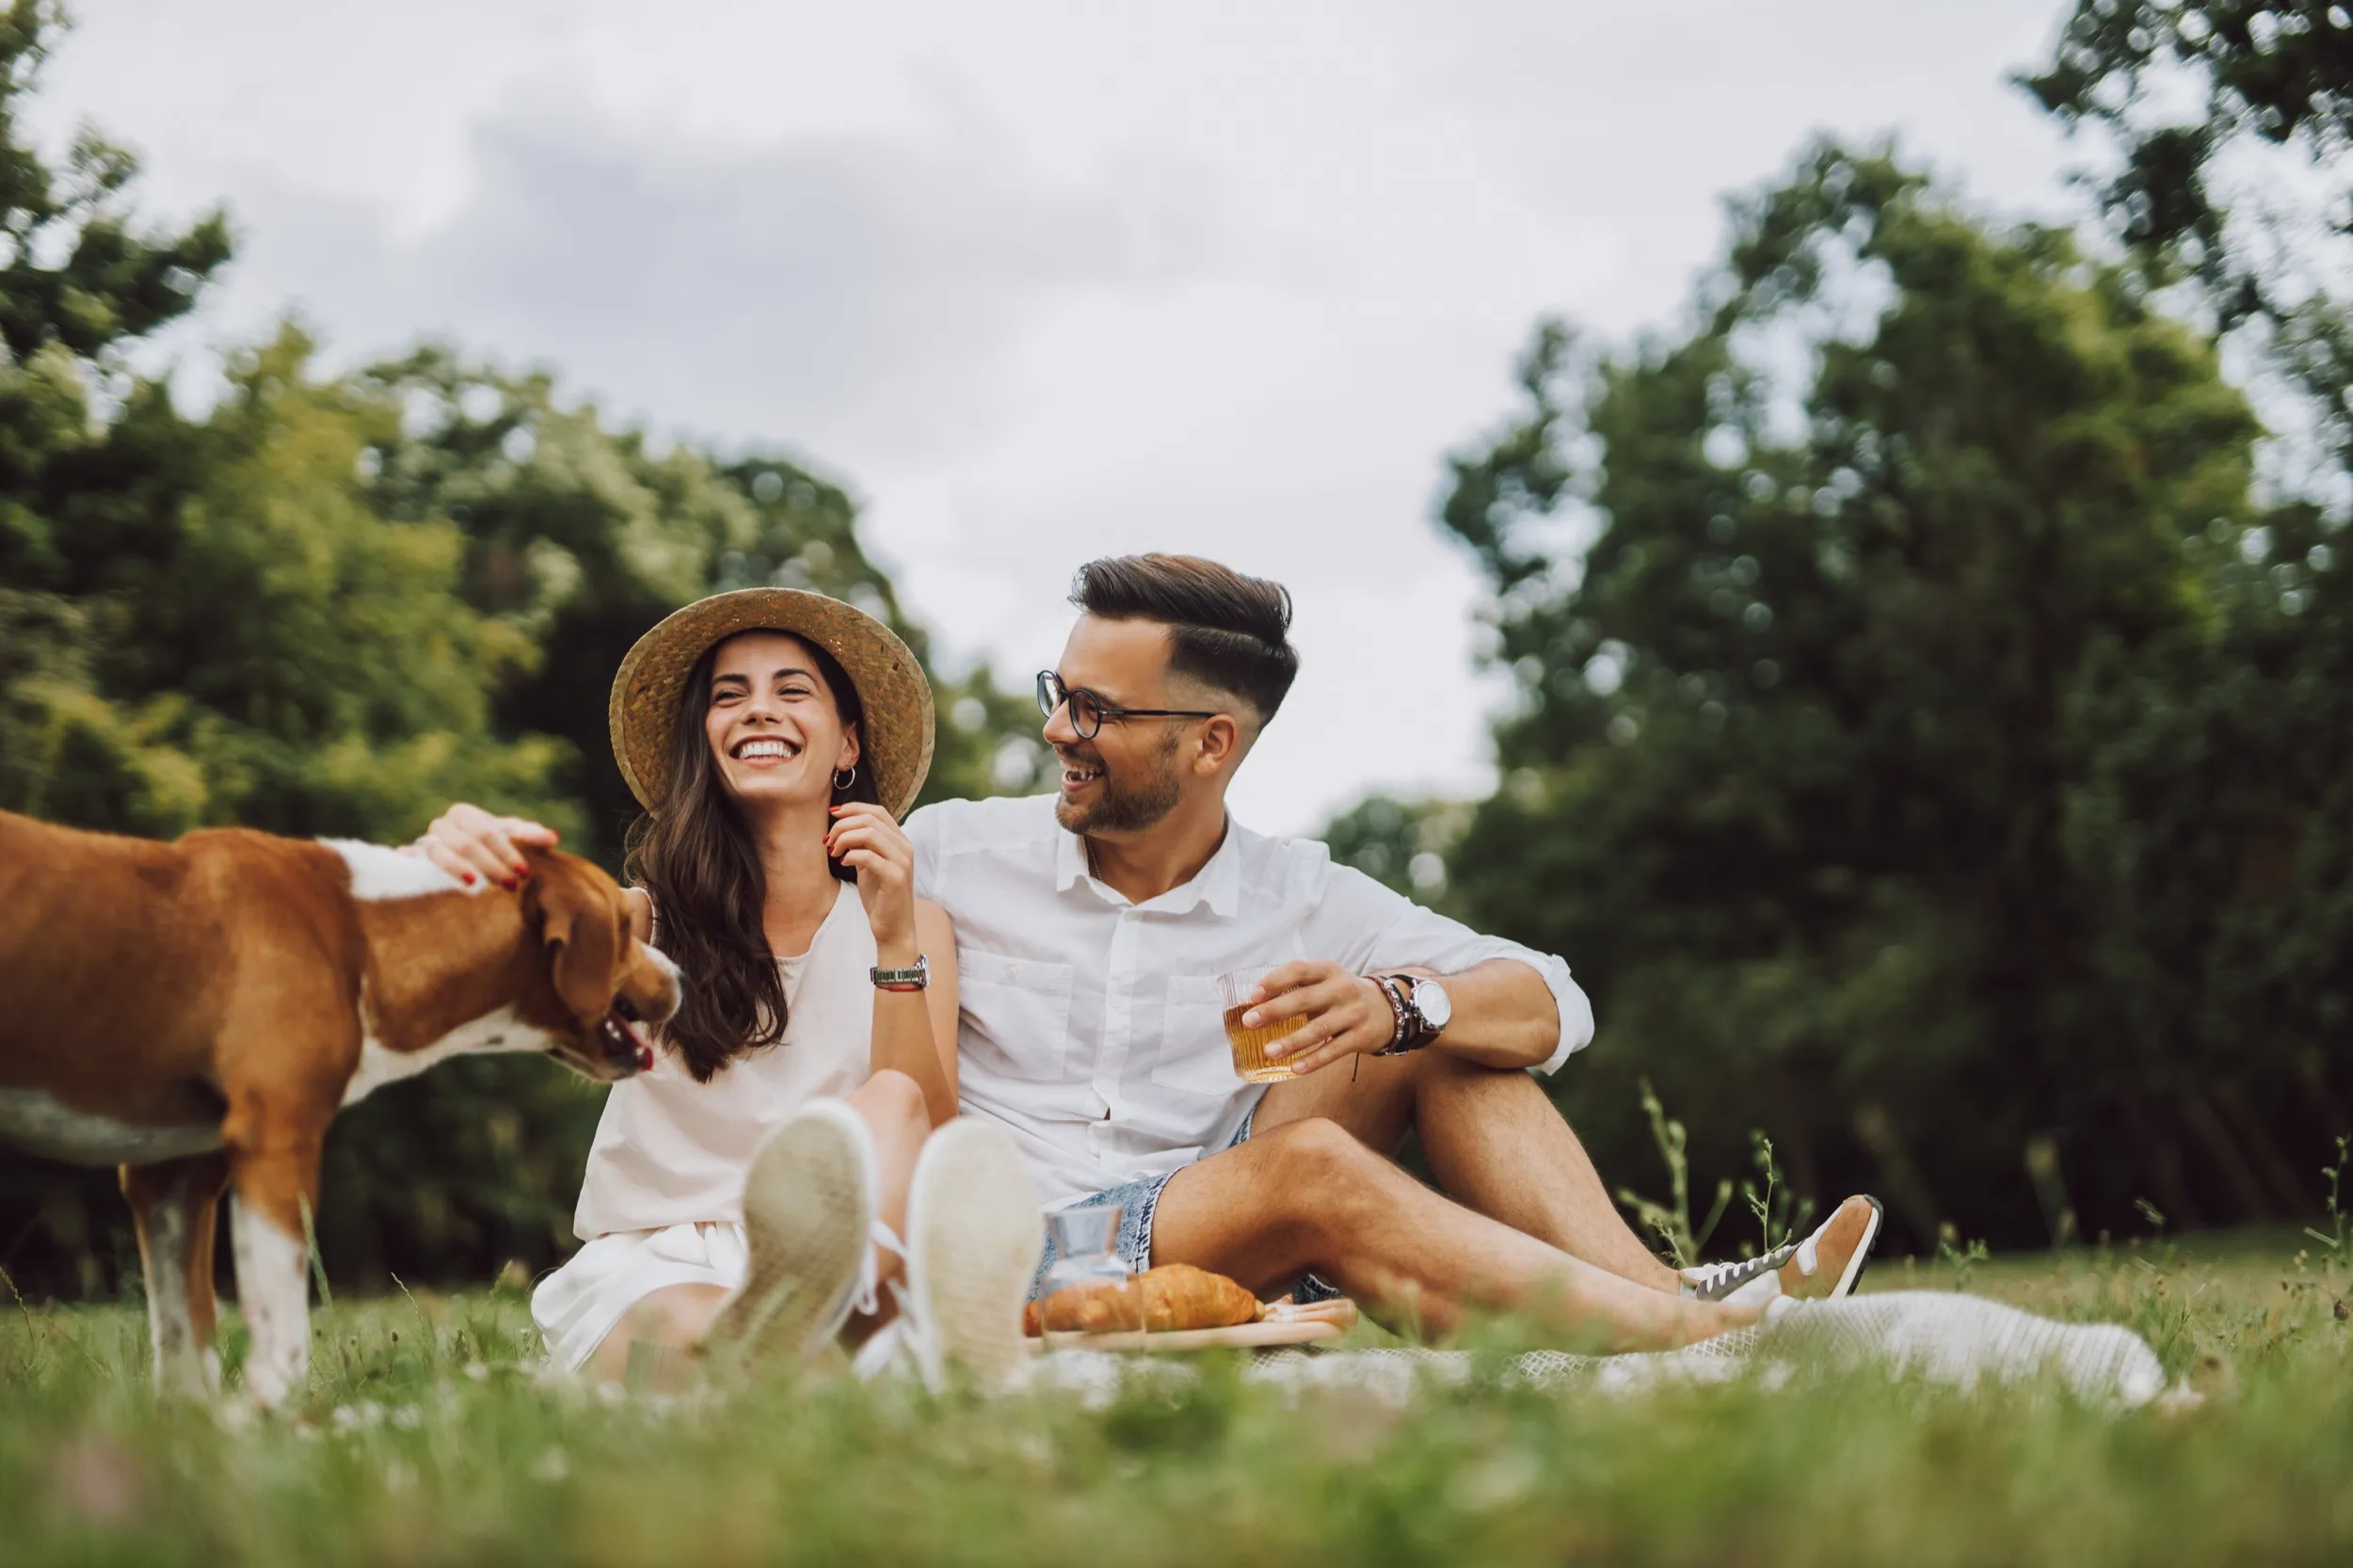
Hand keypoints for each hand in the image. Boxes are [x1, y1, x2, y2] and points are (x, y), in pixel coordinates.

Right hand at [408, 802, 559, 889]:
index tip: (525, 872)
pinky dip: (416, 865)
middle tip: (511, 884)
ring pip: (438, 853)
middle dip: (489, 864)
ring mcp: (425, 843)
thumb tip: (553, 838)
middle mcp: (442, 825)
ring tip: (474, 885)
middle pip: (465, 843)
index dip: (506, 851)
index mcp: (464, 814)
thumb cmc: (491, 844)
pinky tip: (423, 876)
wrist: (459, 857)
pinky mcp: (413, 861)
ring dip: (459, 869)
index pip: (487, 831)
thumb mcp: (511, 837)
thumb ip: (531, 835)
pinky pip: (411, 861)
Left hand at [825, 802, 916, 961]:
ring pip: (869, 833)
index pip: (878, 811)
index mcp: (900, 841)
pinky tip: (843, 863)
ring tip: (833, 852)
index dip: (853, 808)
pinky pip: (868, 856)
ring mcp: (902, 862)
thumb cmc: (880, 897)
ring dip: (844, 839)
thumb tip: (842, 826)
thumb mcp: (870, 865)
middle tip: (828, 841)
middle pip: (871, 819)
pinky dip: (851, 856)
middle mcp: (905, 847)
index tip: (832, 814)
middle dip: (843, 826)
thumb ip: (863, 845)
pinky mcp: (895, 878)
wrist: (893, 928)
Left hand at [1242, 960, 1398, 1074]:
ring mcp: (1354, 1013)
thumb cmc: (1342, 996)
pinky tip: (1295, 1068)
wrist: (1388, 1010)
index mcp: (1328, 971)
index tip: (1253, 995)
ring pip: (1319, 1028)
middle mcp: (1342, 989)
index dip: (1275, 981)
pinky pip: (1334, 1050)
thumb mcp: (1326, 982)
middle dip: (1275, 1010)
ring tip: (1269, 1051)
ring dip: (1292, 1041)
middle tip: (1250, 1021)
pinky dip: (1314, 1060)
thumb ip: (1297, 989)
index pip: (1299, 970)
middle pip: (1304, 999)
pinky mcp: (1361, 1036)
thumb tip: (1254, 1007)